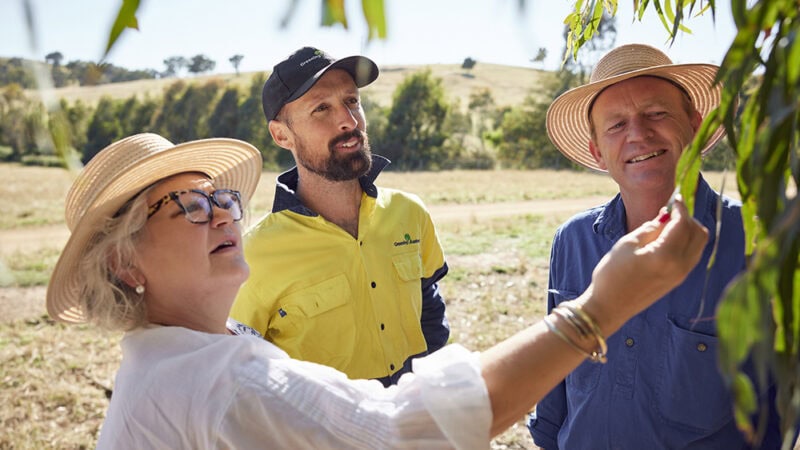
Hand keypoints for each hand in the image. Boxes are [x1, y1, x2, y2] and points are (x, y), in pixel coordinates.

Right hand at [582, 197, 708, 334]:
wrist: (609, 307)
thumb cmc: (612, 274)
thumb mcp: (627, 244)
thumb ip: (651, 228)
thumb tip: (666, 215)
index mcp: (665, 255)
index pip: (683, 223)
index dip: (679, 207)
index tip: (673, 197)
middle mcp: (680, 266)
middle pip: (698, 233)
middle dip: (687, 218)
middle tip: (670, 211)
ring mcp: (681, 275)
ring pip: (699, 244)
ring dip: (688, 230)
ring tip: (667, 224)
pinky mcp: (677, 280)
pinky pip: (692, 255)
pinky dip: (686, 242)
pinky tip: (667, 239)